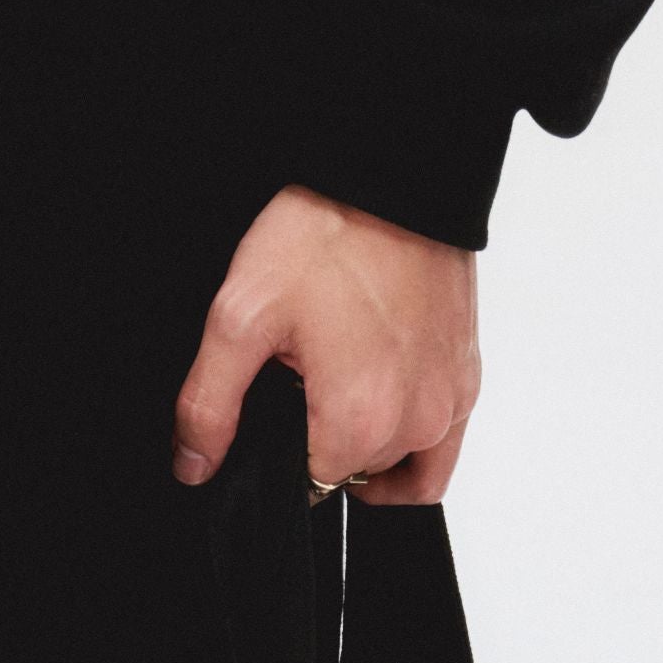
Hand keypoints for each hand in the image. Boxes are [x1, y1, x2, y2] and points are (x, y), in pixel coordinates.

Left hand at [172, 184, 479, 506]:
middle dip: (320, 434)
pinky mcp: (468, 375)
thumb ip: (210, 401)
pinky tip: (381, 398)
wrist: (393, 178)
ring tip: (335, 384)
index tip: (272, 401)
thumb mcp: (242, 313)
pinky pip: (442, 444)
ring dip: (367, 441)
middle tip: (299, 372)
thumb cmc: (326, 235)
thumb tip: (195, 466)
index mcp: (359, 421)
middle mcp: (416, 425)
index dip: (279, 448)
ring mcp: (449, 403)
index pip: (307, 485)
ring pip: (400, 464)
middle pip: (353, 471)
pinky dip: (412, 441)